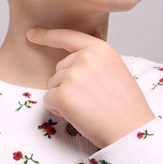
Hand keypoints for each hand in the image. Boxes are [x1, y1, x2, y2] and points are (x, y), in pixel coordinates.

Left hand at [27, 28, 154, 147]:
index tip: (31, 34)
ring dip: (64, 97)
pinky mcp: (63, 95)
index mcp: (99, 49)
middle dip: (68, 83)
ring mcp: (73, 76)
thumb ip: (96, 57)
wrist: (131, 129)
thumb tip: (84, 44)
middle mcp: (85, 58)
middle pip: (59, 68)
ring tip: (88, 106)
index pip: (68, 37)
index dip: (47, 36)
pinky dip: (58, 109)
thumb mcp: (116, 69)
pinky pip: (48, 100)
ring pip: (53, 84)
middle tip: (93, 98)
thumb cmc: (126, 105)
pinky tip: (79, 114)